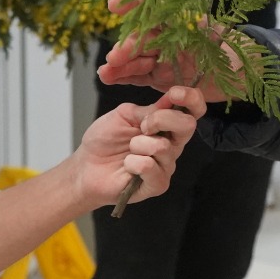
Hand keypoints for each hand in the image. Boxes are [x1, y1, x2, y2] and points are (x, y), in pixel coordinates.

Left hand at [74, 86, 206, 206]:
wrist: (86, 166)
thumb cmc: (105, 140)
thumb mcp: (125, 115)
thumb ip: (149, 109)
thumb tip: (171, 99)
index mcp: (167, 124)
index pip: (193, 110)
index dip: (191, 99)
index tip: (174, 93)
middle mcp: (172, 144)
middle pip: (188, 126)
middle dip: (162, 119)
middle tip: (142, 126)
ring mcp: (166, 165)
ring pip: (164, 147)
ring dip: (139, 144)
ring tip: (128, 150)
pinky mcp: (158, 184)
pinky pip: (152, 168)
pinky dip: (134, 163)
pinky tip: (127, 165)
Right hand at [96, 0, 242, 101]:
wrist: (238, 77)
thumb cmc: (233, 52)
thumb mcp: (226, 41)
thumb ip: (216, 36)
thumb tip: (213, 30)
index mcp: (179, 21)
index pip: (153, 9)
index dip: (134, 6)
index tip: (114, 4)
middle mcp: (167, 37)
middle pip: (142, 39)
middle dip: (127, 46)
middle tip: (115, 56)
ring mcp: (161, 57)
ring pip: (136, 60)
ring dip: (119, 65)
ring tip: (105, 71)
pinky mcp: (159, 77)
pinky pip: (138, 77)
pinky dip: (122, 77)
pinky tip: (106, 76)